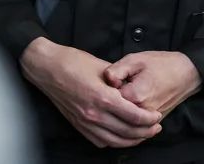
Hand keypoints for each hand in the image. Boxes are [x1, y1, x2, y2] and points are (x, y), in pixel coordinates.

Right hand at [20, 38, 162, 147]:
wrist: (47, 68)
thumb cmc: (73, 62)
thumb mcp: (102, 66)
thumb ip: (119, 80)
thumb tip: (133, 88)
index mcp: (103, 97)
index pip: (134, 116)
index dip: (149, 118)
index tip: (157, 116)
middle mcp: (94, 114)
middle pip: (127, 132)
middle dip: (145, 132)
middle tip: (155, 127)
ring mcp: (85, 122)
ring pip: (114, 141)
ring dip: (131, 140)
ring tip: (142, 135)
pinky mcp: (78, 125)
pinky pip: (99, 141)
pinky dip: (113, 141)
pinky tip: (120, 136)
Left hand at [103, 51, 202, 117]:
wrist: (186, 74)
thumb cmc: (161, 64)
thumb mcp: (135, 59)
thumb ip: (117, 69)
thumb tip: (106, 80)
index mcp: (134, 96)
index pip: (108, 100)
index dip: (105, 90)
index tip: (111, 82)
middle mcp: (141, 113)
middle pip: (115, 114)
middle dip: (111, 103)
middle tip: (117, 88)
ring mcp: (149, 122)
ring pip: (124, 123)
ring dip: (119, 114)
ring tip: (122, 97)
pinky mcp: (154, 124)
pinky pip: (135, 128)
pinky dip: (128, 122)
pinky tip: (126, 110)